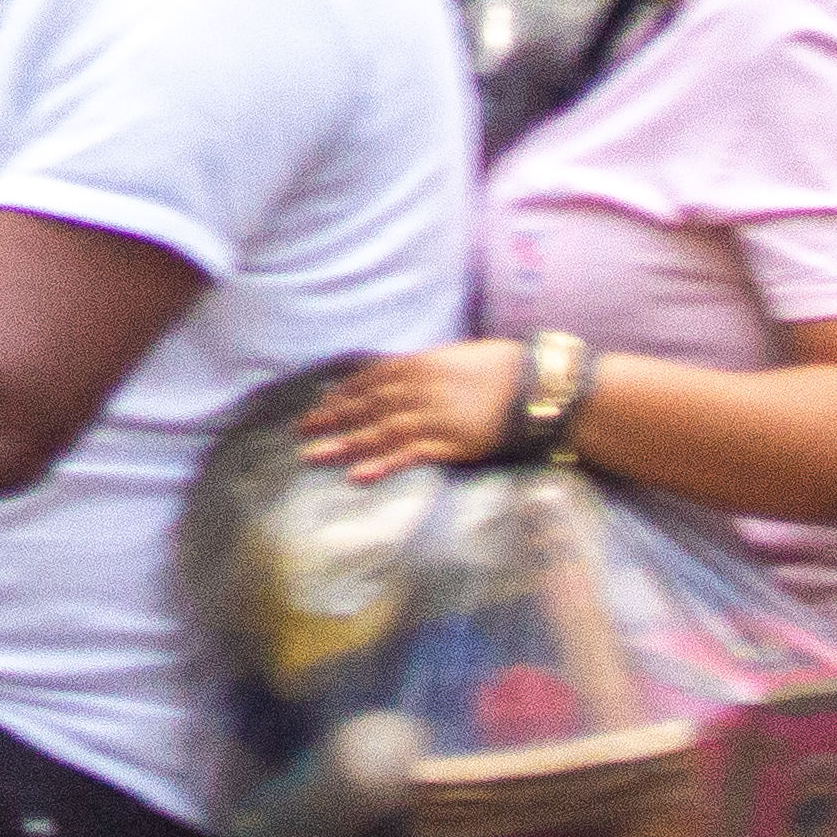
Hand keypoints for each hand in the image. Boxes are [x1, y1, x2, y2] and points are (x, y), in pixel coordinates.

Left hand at [291, 341, 529, 482]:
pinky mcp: (449, 443)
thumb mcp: (453, 359)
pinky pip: (409, 456)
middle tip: (300, 432)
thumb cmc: (499, 369)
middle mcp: (417, 389)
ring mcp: (432, 417)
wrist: (536, 386)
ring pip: (377, 432)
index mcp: (418, 365)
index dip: (341, 395)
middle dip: (330, 419)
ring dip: (343, 445)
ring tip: (313, 457)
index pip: (368, 380)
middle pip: (364, 406)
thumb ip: (423, 368)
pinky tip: (358, 477)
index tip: (319, 406)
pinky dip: (381, 466)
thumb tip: (399, 375)